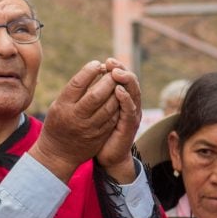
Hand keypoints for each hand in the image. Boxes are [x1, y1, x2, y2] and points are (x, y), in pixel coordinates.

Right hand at [29, 60, 119, 182]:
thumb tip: (93, 70)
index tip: (97, 64)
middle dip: (108, 80)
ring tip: (118, 83)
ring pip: (109, 106)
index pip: (77, 83)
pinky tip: (119, 98)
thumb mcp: (58, 105)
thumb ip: (73, 91)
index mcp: (62, 106)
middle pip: (96, 94)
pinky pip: (113, 118)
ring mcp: (89, 127)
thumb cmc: (58, 123)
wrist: (58, 152)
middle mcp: (75, 116)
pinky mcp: (99, 136)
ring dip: (117, 92)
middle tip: (113, 72)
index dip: (89, 71)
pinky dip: (118, 106)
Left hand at [95, 58, 141, 182]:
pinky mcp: (130, 127)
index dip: (116, 69)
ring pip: (133, 93)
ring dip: (125, 82)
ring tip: (116, 72)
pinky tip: (119, 91)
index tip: (105, 61)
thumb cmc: (98, 132)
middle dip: (121, 70)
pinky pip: (129, 111)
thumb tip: (83, 80)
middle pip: (130, 82)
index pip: (121, 79)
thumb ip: (93, 97)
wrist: (107, 156)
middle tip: (111, 62)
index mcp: (120, 100)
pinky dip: (126, 100)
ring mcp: (131, 115)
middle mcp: (129, 105)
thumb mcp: (94, 112)